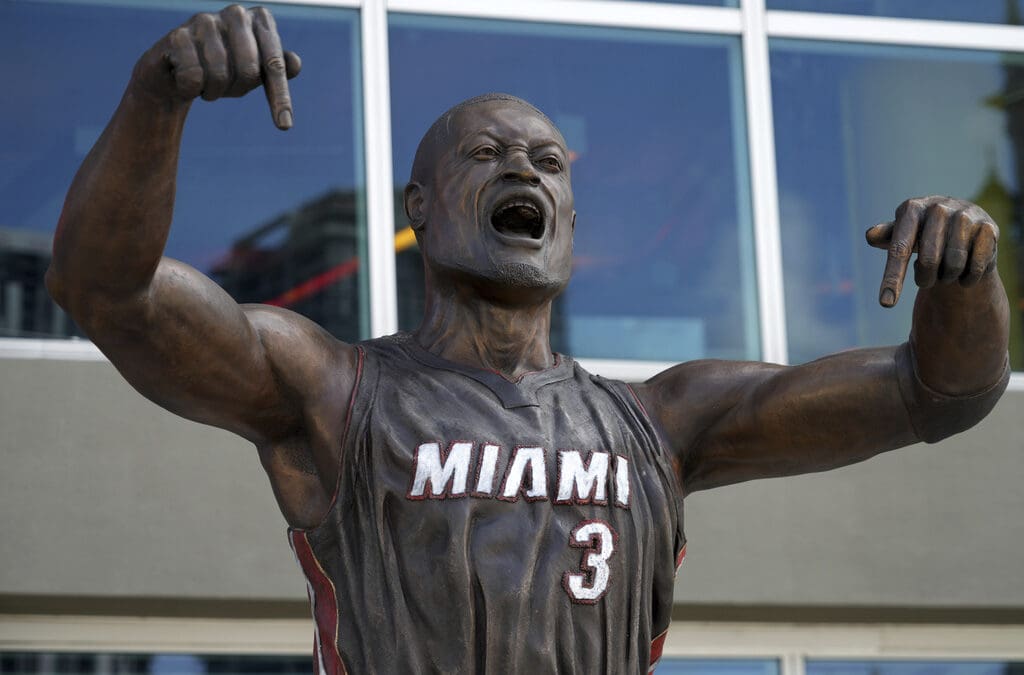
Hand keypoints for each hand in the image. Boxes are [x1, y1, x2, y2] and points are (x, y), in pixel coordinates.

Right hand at [132, 5, 300, 128]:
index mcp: (261, 19)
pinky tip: (186, 79)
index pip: (275, 65)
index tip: (285, 126)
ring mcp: (205, 21)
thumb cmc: (226, 68)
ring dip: (214, 92)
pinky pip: (194, 78)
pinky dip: (192, 89)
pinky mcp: (178, 35)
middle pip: (249, 71)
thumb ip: (278, 67)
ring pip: (220, 75)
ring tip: (206, 82)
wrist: (176, 70)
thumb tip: (295, 63)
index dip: (280, 98)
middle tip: (227, 87)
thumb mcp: (257, 71)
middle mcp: (236, 13)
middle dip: (238, 89)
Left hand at [866, 196, 998, 306]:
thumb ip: (886, 236)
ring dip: (947, 277)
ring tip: (946, 269)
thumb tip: (871, 235)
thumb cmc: (922, 233)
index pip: (899, 249)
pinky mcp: (989, 227)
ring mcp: (966, 215)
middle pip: (929, 261)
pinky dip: (968, 278)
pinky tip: (966, 271)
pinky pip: (976, 266)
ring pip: (954, 265)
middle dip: (925, 279)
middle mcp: (939, 207)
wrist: (962, 225)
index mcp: (911, 208)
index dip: (892, 278)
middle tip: (925, 280)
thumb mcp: (902, 234)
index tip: (886, 304)